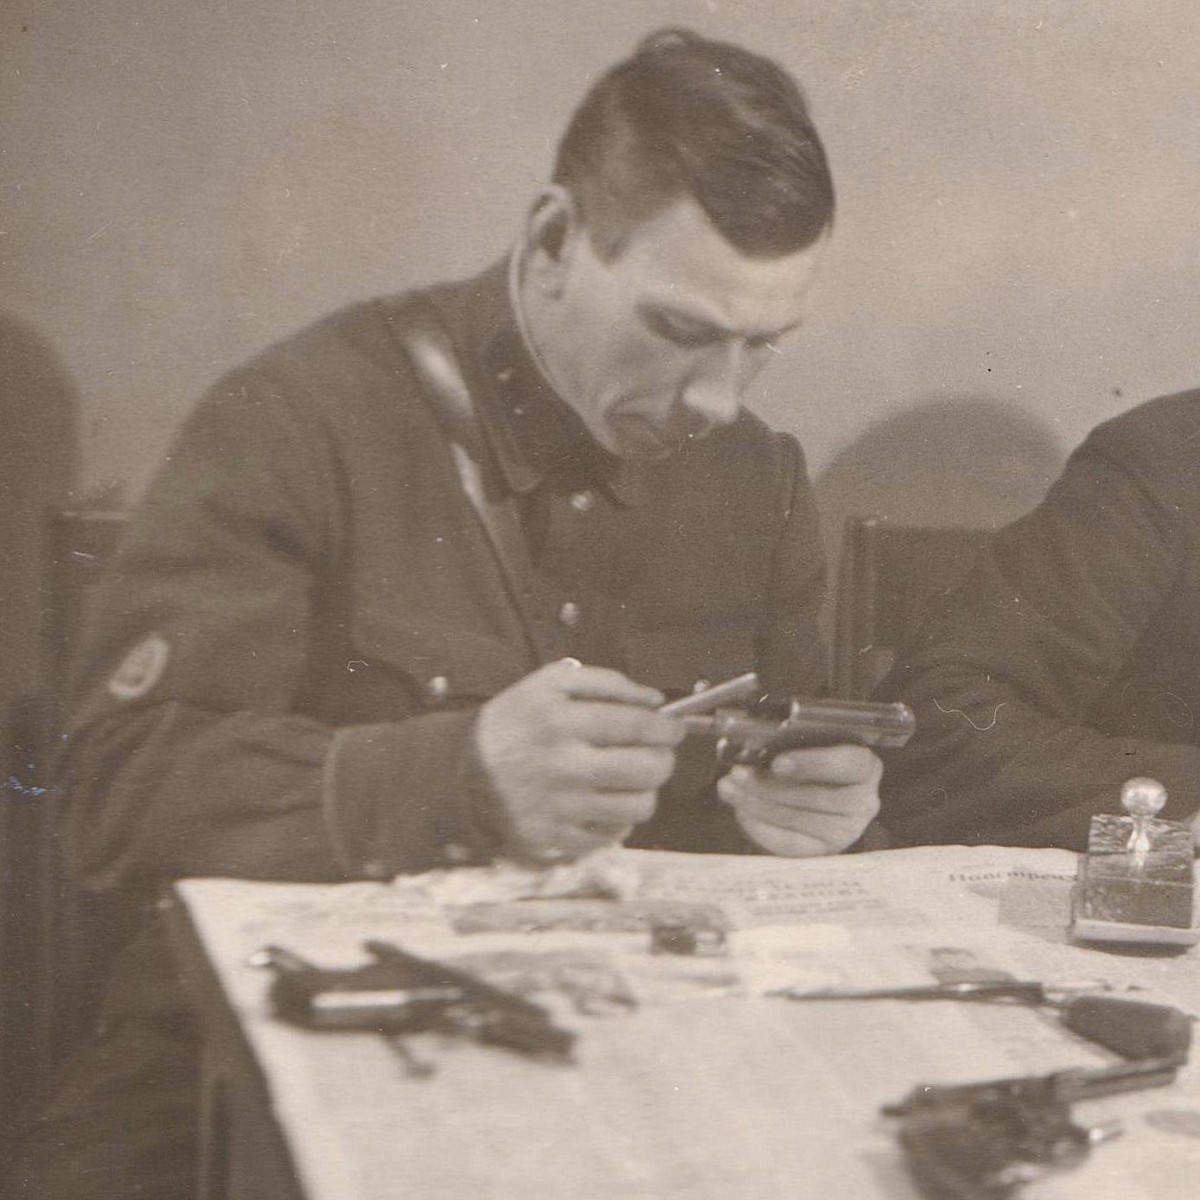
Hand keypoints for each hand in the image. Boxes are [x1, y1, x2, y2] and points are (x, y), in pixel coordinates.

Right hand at [475, 659, 684, 863]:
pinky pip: (612, 835)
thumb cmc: (516, 722)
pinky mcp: (555, 837)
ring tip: (632, 779)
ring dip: (646, 791)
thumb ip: (606, 682)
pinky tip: (604, 801)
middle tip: (657, 754)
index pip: (637, 726)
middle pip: (646, 770)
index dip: (666, 728)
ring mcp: (560, 806)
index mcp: (562, 720)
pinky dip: (617, 819)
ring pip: (637, 807)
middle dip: (664, 760)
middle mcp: (563, 765)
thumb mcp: (549, 683)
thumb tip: (654, 700)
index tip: (673, 728)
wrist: (462, 770)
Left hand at [717, 744, 881, 856]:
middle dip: (770, 785)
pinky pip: (790, 843)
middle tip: (738, 774)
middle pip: (816, 796)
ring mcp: (846, 830)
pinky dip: (761, 827)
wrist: (820, 792)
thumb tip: (755, 747)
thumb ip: (792, 743)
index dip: (812, 763)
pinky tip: (741, 812)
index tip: (777, 762)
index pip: (848, 764)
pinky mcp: (824, 850)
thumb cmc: (812, 761)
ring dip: (757, 804)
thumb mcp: (810, 744)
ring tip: (730, 789)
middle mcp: (863, 801)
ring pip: (798, 819)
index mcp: (865, 767)